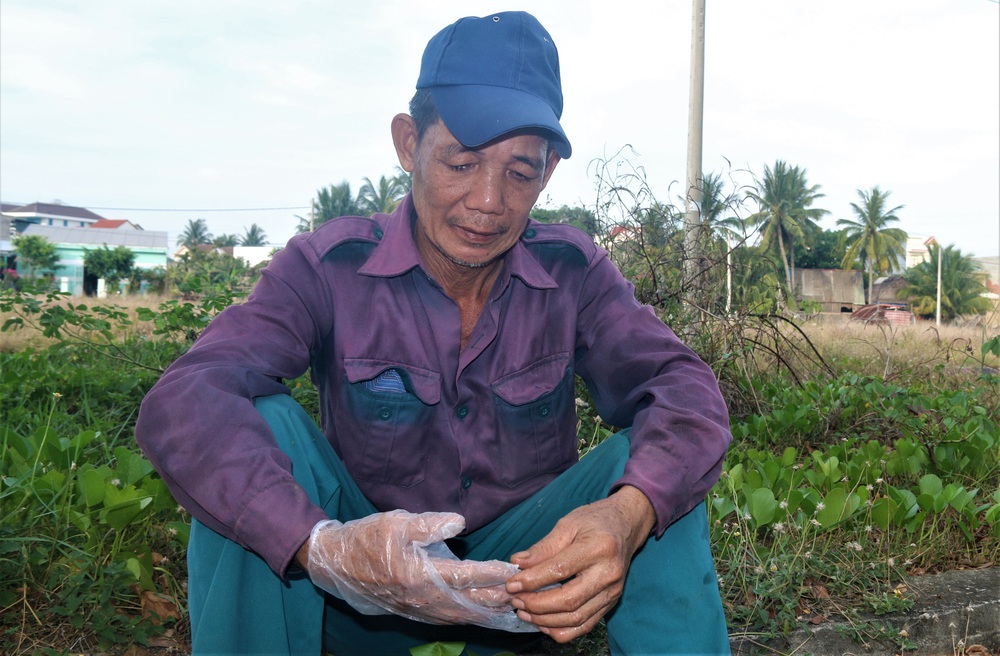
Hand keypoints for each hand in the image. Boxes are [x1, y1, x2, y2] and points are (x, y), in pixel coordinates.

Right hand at [305, 510, 537, 630]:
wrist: (336, 566)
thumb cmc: (366, 539)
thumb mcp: (395, 522)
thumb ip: (428, 523)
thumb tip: (459, 523)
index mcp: (420, 575)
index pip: (466, 576)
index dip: (494, 573)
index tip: (517, 569)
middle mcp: (424, 598)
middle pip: (472, 602)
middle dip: (502, 597)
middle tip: (530, 592)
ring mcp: (421, 609)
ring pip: (465, 615)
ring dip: (492, 611)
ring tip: (519, 606)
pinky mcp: (418, 613)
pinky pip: (454, 619)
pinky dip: (476, 616)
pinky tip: (490, 614)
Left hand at [505, 486, 654, 642]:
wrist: (626, 526)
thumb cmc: (595, 521)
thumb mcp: (568, 524)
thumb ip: (544, 547)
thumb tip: (518, 563)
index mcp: (599, 548)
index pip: (560, 570)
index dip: (532, 580)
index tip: (511, 584)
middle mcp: (609, 574)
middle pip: (568, 600)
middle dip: (536, 604)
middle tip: (515, 600)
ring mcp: (612, 592)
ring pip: (575, 618)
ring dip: (545, 620)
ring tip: (524, 611)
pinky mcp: (610, 603)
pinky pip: (585, 626)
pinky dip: (561, 630)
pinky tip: (543, 623)